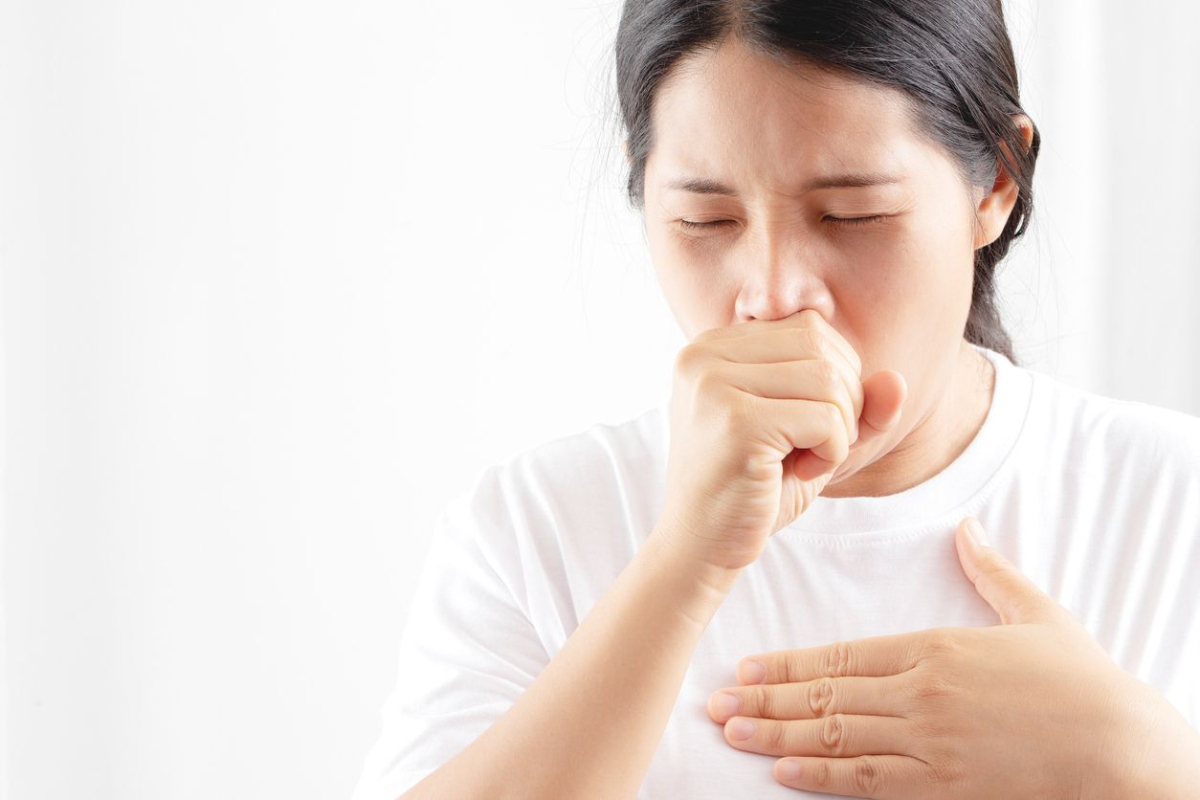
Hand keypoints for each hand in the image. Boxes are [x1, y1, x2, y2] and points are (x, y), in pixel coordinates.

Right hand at [659, 309, 906, 572]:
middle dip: (843, 403)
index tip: (806, 427)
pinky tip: (801, 473)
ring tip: (805, 462)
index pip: (810, 329)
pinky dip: (833, 453)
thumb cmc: (753, 490)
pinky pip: (825, 419)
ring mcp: (715, 384)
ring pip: (829, 380)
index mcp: (714, 345)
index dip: (835, 378)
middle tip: (812, 450)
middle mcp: (705, 354)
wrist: (699, 548)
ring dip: (840, 431)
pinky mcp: (734, 421)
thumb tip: (898, 381)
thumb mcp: (811, 437)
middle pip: (822, 349)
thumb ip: (856, 405)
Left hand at [704, 517, 1188, 797]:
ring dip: (777, 737)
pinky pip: (870, 783)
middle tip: (714, 702)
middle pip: (824, 697)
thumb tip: (966, 529)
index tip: (747, 666)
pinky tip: (784, 775)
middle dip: (763, 700)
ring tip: (732, 732)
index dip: (788, 664)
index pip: (841, 655)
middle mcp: (921, 695)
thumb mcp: (1037, 613)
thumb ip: (990, 571)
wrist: (1122, 745)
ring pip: (835, 739)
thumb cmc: (1081, 680)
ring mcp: (929, 744)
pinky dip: (822, 779)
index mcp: (934, 649)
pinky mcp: (944, 786)